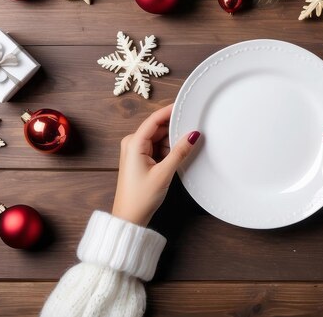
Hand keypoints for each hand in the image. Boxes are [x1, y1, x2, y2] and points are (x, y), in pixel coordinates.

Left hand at [112, 104, 200, 226]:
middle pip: (158, 128)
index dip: (170, 111)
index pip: (154, 119)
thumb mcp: (164, 173)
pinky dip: (168, 149)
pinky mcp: (141, 159)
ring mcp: (136, 151)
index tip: (184, 104)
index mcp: (134, 143)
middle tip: (192, 130)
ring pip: (159, 138)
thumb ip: (180, 152)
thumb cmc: (140, 197)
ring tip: (186, 147)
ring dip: (172, 141)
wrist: (129, 217)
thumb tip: (193, 135)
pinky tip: (178, 155)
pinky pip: (157, 147)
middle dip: (174, 129)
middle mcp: (133, 143)